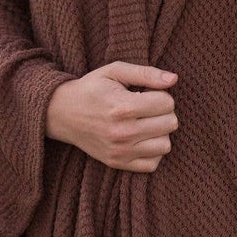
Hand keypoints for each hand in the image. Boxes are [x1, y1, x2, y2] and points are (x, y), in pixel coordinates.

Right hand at [46, 62, 178, 171]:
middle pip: (170, 123)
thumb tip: (174, 79)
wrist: (62, 113)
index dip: (161, 95)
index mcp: (123, 107)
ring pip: (165, 145)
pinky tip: (141, 139)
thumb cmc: (92, 89)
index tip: (146, 94)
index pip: (167, 103)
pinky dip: (152, 152)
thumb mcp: (115, 72)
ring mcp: (120, 151)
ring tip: (145, 123)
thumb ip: (146, 73)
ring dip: (160, 133)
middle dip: (163, 112)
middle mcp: (123, 132)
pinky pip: (153, 164)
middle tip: (147, 108)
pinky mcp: (118, 163)